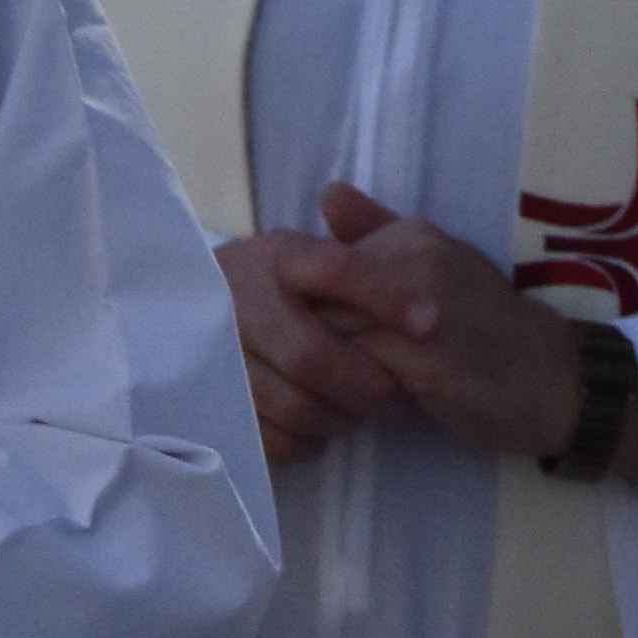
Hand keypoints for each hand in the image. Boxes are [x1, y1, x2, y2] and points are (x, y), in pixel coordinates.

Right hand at [220, 233, 413, 459]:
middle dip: (363, 383)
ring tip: (357, 409)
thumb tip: (337, 195)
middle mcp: (240, 300)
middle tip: (391, 391)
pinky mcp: (213, 406)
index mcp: (276, 256)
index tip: (430, 323)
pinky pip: (269, 439)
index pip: (334, 269)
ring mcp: (219, 356)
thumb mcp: (326, 251)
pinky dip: (306, 442)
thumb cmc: (293, 287)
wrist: (207, 322)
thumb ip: (356, 230)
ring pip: (292, 405)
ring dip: (339, 416)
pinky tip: (321, 429)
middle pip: (310, 356)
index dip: (385, 296)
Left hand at [296, 182, 603, 466]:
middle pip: (314, 297)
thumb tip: (328, 194)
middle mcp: (414, 263)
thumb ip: (380, 234)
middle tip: (299, 370)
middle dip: (298, 336)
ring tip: (322, 390)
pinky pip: (356, 374)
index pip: (315, 262)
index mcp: (411, 238)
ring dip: (317, 368)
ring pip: (329, 335)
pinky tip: (349, 407)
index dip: (297, 305)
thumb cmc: (489, 329)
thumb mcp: (437, 267)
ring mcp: (420, 311)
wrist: (557, 380)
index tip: (298, 334)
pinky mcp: (426, 361)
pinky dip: (343, 392)